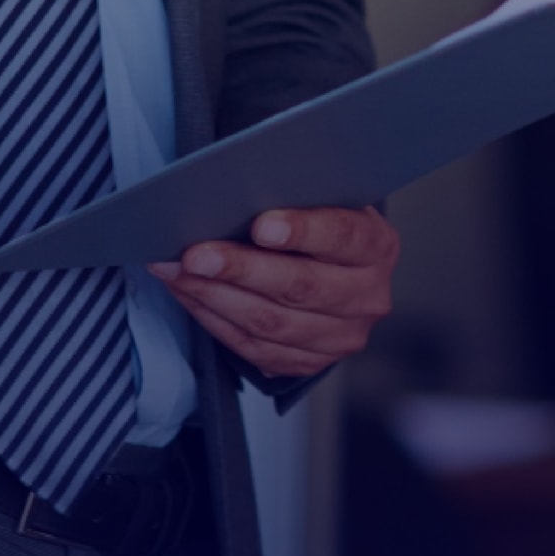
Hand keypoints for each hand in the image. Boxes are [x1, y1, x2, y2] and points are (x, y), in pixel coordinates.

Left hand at [148, 206, 397, 379]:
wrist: (336, 270)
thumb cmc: (318, 222)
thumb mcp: (323, 200)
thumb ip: (294, 197)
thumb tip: (233, 192)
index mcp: (377, 246)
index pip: (342, 236)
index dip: (302, 231)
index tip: (259, 225)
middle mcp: (368, 297)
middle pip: (300, 287)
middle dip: (240, 269)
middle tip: (195, 255)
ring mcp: (342, 337)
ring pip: (272, 324)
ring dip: (215, 297)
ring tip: (177, 272)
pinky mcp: (310, 363)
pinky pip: (256, 349)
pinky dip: (215, 321)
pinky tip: (189, 296)